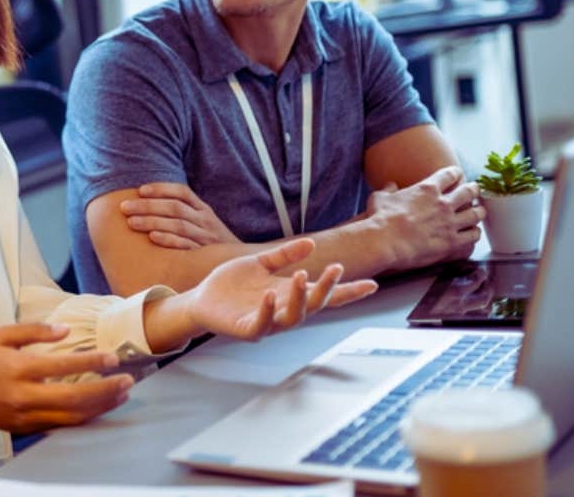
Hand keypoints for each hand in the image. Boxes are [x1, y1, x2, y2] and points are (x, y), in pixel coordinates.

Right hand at [0, 324, 134, 433]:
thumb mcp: (3, 336)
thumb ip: (34, 330)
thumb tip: (65, 330)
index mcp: (18, 369)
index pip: (61, 366)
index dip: (90, 362)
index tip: (113, 358)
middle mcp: (23, 395)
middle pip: (72, 397)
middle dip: (104, 390)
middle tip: (127, 381)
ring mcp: (26, 415)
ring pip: (71, 416)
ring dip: (101, 406)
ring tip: (122, 394)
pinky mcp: (28, 428)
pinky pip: (62, 425)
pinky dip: (85, 417)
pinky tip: (101, 407)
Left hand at [119, 183, 241, 249]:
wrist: (239, 263)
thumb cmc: (210, 241)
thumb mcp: (202, 222)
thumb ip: (182, 212)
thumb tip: (146, 202)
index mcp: (203, 208)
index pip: (182, 192)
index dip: (161, 189)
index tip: (140, 190)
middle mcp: (205, 219)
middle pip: (174, 207)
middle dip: (147, 206)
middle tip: (124, 207)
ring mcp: (206, 237)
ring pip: (178, 224)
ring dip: (152, 221)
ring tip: (131, 222)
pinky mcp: (204, 254)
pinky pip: (185, 244)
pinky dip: (169, 239)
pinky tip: (152, 237)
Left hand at [176, 238, 378, 340]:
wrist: (201, 300)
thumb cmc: (231, 285)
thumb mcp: (260, 264)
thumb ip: (284, 255)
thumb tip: (311, 243)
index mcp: (289, 294)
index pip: (324, 294)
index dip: (347, 291)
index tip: (371, 285)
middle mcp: (283, 310)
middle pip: (314, 304)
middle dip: (326, 288)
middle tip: (335, 269)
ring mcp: (267, 322)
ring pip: (293, 317)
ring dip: (299, 297)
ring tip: (300, 277)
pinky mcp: (247, 329)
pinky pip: (262, 324)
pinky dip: (267, 310)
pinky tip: (269, 295)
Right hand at [366, 166, 483, 269]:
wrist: (385, 241)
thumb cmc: (380, 219)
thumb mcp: (379, 198)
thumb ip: (387, 190)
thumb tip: (390, 186)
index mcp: (427, 189)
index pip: (449, 175)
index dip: (455, 173)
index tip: (457, 174)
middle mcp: (443, 204)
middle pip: (469, 192)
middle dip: (473, 190)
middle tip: (474, 190)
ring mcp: (450, 223)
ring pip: (476, 214)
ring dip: (478, 212)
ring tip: (479, 212)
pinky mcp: (452, 242)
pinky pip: (472, 236)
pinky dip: (474, 233)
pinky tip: (473, 233)